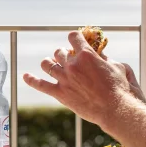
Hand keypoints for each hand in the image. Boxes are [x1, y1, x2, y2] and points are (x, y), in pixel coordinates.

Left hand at [22, 30, 144, 125]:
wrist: (115, 109)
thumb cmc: (120, 88)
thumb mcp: (117, 66)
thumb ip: (105, 59)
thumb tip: (100, 56)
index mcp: (86, 54)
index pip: (73, 37)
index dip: (74, 38)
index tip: (75, 41)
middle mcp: (72, 64)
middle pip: (59, 52)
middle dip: (63, 53)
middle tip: (68, 59)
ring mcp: (65, 78)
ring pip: (47, 64)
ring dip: (49, 62)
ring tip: (51, 64)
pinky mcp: (60, 93)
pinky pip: (41, 85)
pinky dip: (32, 80)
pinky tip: (25, 77)